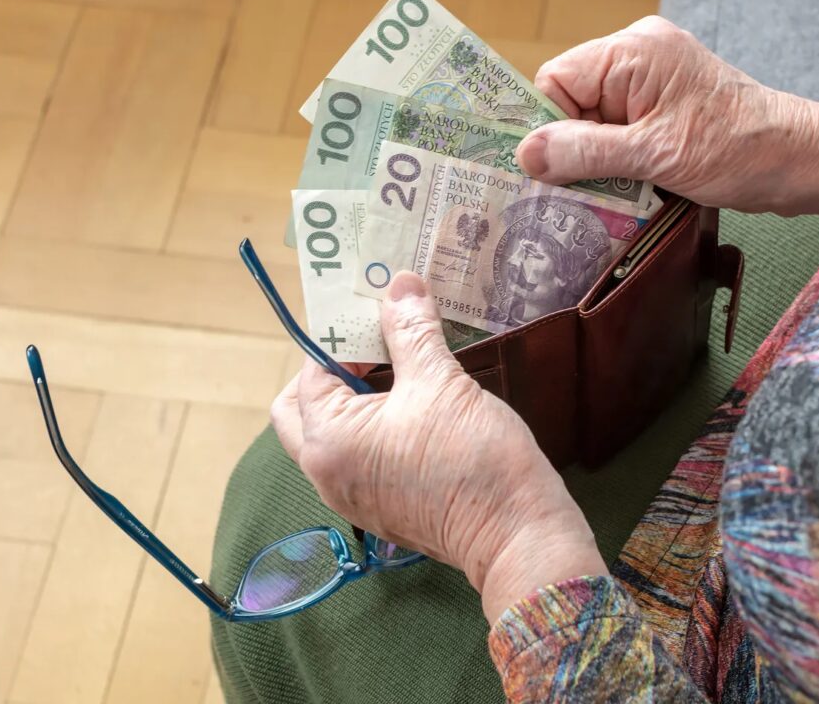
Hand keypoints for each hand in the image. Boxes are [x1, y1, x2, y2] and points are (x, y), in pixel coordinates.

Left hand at [270, 272, 606, 621]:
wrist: (516, 534)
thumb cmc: (472, 456)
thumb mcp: (440, 382)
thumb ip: (412, 330)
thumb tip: (400, 283)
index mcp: (327, 440)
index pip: (313, 370)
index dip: (345, 336)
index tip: (381, 314)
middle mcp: (326, 473)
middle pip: (302, 409)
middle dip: (333, 370)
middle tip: (375, 344)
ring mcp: (352, 497)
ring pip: (332, 434)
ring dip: (355, 399)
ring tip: (401, 368)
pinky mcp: (381, 508)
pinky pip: (358, 458)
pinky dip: (373, 427)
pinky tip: (416, 406)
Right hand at [517, 16, 818, 226]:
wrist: (801, 162)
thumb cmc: (738, 151)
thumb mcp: (653, 155)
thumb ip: (585, 152)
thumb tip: (526, 154)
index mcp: (632, 52)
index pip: (555, 80)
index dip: (549, 126)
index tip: (554, 170)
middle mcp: (639, 57)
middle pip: (571, 103)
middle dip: (573, 149)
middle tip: (581, 191)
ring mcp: (653, 82)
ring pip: (593, 123)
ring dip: (598, 162)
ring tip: (616, 190)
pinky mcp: (665, 107)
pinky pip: (619, 132)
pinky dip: (618, 162)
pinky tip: (631, 186)